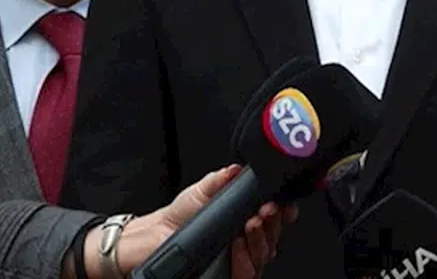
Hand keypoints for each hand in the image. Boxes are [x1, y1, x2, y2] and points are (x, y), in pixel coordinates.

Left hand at [84, 165, 294, 278]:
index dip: (284, 212)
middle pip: (274, 238)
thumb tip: (239, 168)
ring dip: (262, 239)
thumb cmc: (177, 216)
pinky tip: (239, 245)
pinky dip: (246, 260)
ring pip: (264, 257)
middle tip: (267, 209)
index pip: (274, 218)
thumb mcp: (201, 191)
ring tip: (251, 224)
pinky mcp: (226, 276)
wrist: (151, 238)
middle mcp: (246, 243)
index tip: (284, 202)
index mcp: (245, 220)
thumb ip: (222, 179)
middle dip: (274, 222)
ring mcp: (238, 261)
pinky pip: (248, 274)